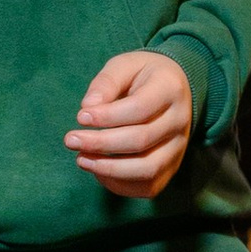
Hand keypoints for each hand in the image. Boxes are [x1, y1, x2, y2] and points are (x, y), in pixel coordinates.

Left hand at [66, 49, 194, 197]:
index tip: (80, 116)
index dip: (107, 116)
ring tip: (81, 159)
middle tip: (71, 140)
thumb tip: (88, 108)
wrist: (173, 88)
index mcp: (170, 89)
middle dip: (100, 143)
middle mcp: (180, 121)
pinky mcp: (172, 167)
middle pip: (141, 140)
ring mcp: (179, 148)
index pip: (139, 108)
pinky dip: (120, 184)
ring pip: (147, 169)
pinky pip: (148, 186)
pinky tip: (98, 170)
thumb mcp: (124, 65)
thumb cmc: (142, 75)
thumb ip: (106, 82)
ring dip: (109, 169)